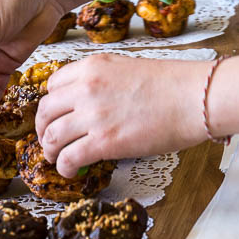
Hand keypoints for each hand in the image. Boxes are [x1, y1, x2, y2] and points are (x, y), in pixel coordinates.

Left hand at [36, 54, 209, 175]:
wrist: (195, 97)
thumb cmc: (173, 85)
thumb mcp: (127, 68)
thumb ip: (102, 82)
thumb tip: (91, 104)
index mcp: (91, 67)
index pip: (52, 86)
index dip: (51, 105)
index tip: (56, 116)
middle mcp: (86, 88)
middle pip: (44, 111)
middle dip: (42, 130)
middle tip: (49, 141)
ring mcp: (93, 115)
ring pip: (51, 137)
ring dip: (50, 151)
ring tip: (57, 159)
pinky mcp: (104, 141)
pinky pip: (68, 158)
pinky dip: (64, 168)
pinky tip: (70, 172)